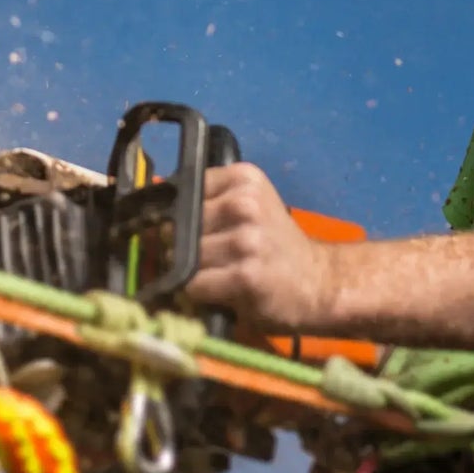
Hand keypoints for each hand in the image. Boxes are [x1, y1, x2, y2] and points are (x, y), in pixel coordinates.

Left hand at [184, 163, 336, 332]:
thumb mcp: (252, 207)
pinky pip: (195, 284)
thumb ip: (211, 201)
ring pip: (184, 255)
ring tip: (213, 276)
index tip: (180, 227)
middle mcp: (245, 204)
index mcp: (244, 179)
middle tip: (200, 259)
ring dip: (189, 272)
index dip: (174, 212)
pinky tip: (217, 292)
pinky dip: (197, 293)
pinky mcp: (244, 276)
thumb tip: (154, 215)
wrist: (319, 283)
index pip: (183, 188)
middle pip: (179, 224)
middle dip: (178, 245)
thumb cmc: (277, 246)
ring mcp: (246, 240)